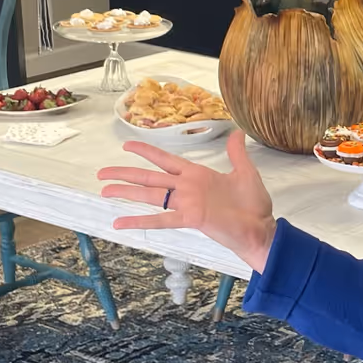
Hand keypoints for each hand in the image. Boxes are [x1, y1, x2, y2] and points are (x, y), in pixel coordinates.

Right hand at [97, 131, 277, 272]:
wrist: (261, 229)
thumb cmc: (254, 205)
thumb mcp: (246, 173)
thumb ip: (237, 154)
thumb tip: (238, 132)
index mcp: (197, 175)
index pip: (166, 160)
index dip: (147, 152)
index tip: (127, 145)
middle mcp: (187, 188)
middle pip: (150, 177)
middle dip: (125, 174)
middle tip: (101, 173)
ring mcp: (187, 203)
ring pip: (150, 195)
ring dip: (126, 192)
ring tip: (104, 190)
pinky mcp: (191, 218)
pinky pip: (161, 218)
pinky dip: (140, 220)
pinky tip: (121, 222)